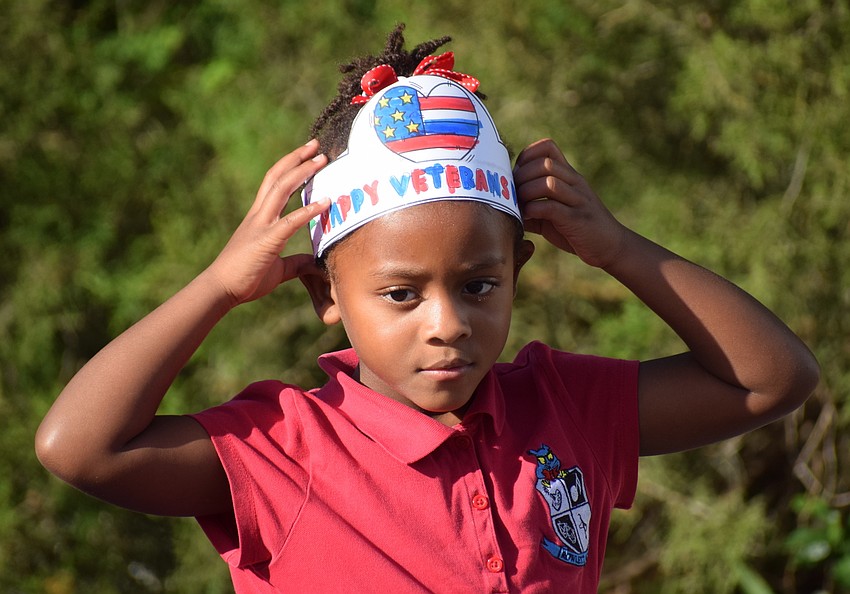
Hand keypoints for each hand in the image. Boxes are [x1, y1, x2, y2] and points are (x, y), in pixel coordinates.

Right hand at [206, 140, 329, 307]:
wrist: (221, 290)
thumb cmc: (245, 280)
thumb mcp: (278, 269)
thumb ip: (295, 262)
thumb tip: (313, 262)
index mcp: (259, 219)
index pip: (275, 184)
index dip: (291, 168)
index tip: (308, 157)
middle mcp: (259, 216)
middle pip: (277, 177)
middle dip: (297, 159)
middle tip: (316, 145)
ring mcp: (261, 226)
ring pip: (281, 188)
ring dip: (303, 172)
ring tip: (321, 159)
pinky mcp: (266, 241)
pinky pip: (290, 222)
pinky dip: (309, 210)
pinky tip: (326, 201)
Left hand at [513, 138, 626, 268]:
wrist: (611, 247)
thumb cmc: (578, 229)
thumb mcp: (554, 213)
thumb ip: (533, 206)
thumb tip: (505, 207)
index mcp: (569, 176)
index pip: (548, 146)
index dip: (526, 156)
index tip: (517, 174)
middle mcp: (575, 183)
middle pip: (545, 162)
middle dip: (522, 176)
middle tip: (513, 193)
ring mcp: (578, 200)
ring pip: (549, 182)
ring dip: (527, 192)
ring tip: (520, 204)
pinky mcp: (578, 219)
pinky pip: (553, 207)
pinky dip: (535, 210)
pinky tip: (529, 217)